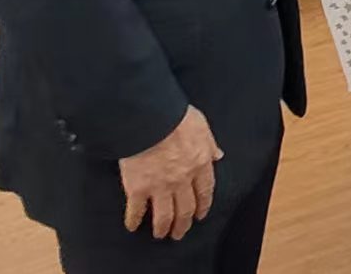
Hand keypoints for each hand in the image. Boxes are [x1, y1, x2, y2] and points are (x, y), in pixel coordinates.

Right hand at [118, 105, 222, 240]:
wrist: (149, 117)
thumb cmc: (175, 115)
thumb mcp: (201, 125)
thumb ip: (210, 143)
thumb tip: (218, 155)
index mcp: (200, 163)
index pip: (205, 191)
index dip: (203, 205)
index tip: (200, 215)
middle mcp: (182, 179)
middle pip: (185, 208)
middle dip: (183, 224)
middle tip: (180, 233)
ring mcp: (160, 186)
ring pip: (164, 216)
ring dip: (163, 228)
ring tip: (160, 234)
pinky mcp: (137, 188)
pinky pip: (136, 210)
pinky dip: (134, 220)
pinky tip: (132, 226)